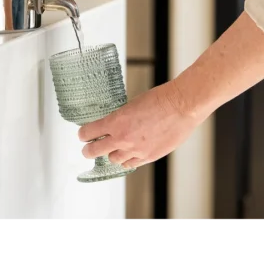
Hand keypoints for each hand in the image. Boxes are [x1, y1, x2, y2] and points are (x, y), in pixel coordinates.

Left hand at [78, 81, 200, 168]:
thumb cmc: (160, 100)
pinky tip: (128, 156)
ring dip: (111, 154)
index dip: (83, 134)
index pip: (89, 132)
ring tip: (112, 150)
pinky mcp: (149, 156)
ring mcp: (136, 150)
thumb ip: (120, 118)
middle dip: (88, 150)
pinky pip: (131, 164)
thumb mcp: (131, 104)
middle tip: (86, 150)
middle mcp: (123, 138)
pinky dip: (127, 160)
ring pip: (114, 159)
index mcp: (116, 122)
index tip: (82, 134)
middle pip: (95, 151)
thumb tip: (114, 124)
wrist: (181, 106)